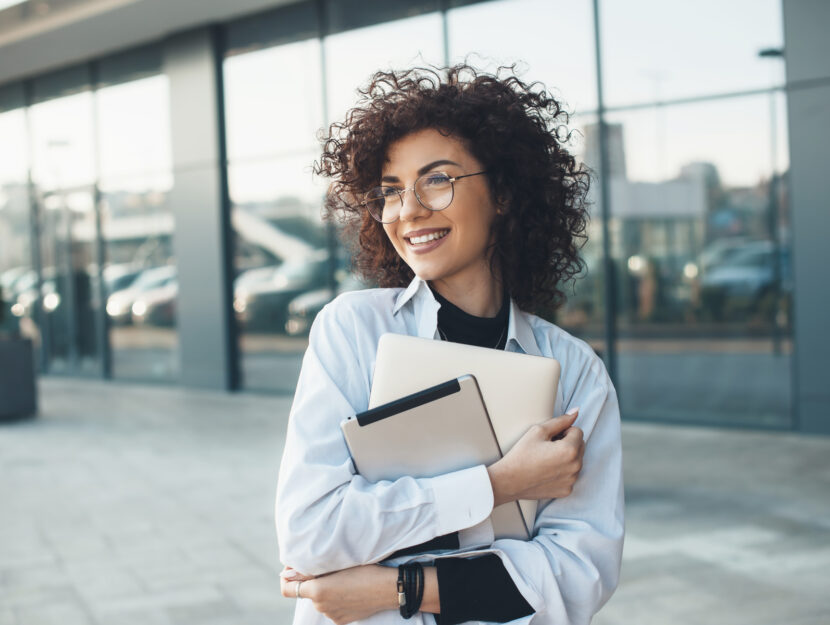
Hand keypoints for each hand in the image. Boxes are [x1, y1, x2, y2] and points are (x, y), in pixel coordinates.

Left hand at [280, 564, 397, 624]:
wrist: (388, 589)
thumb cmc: (365, 570)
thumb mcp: (338, 564)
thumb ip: (308, 571)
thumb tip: (286, 573)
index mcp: (317, 591)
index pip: (287, 589)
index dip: (287, 578)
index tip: (293, 569)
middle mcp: (320, 606)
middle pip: (307, 592)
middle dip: (312, 581)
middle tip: (330, 568)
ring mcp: (331, 615)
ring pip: (320, 600)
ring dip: (325, 590)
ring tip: (344, 578)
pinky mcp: (341, 621)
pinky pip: (331, 608)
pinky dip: (335, 599)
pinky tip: (350, 590)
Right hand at [487, 408, 584, 505]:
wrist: (509, 481)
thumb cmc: (522, 455)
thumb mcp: (539, 431)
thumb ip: (561, 420)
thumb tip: (576, 412)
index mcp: (569, 450)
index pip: (578, 431)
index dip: (564, 431)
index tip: (550, 437)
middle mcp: (575, 467)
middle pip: (580, 446)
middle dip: (568, 443)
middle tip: (548, 447)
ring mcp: (572, 480)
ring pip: (577, 460)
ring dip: (567, 457)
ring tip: (547, 459)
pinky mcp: (567, 490)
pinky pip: (571, 475)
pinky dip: (563, 471)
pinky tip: (547, 470)